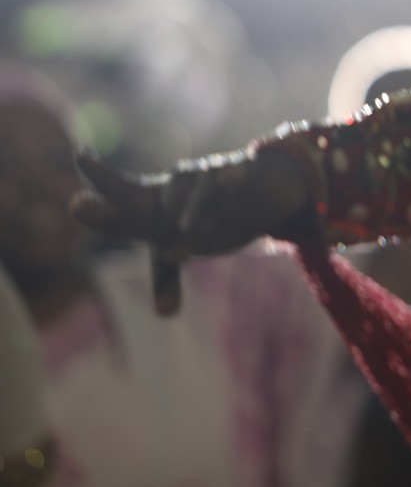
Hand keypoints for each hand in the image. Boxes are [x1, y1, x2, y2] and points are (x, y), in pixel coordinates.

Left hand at [72, 147, 315, 315]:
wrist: (259, 186)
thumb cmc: (210, 218)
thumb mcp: (184, 245)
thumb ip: (166, 279)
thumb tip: (165, 314)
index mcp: (150, 207)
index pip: (113, 205)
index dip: (98, 208)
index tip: (74, 202)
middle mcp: (169, 190)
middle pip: (130, 191)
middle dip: (104, 184)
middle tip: (77, 193)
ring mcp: (201, 178)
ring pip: (190, 200)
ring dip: (186, 218)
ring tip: (176, 256)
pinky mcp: (237, 172)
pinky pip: (230, 177)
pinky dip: (230, 179)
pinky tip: (231, 181)